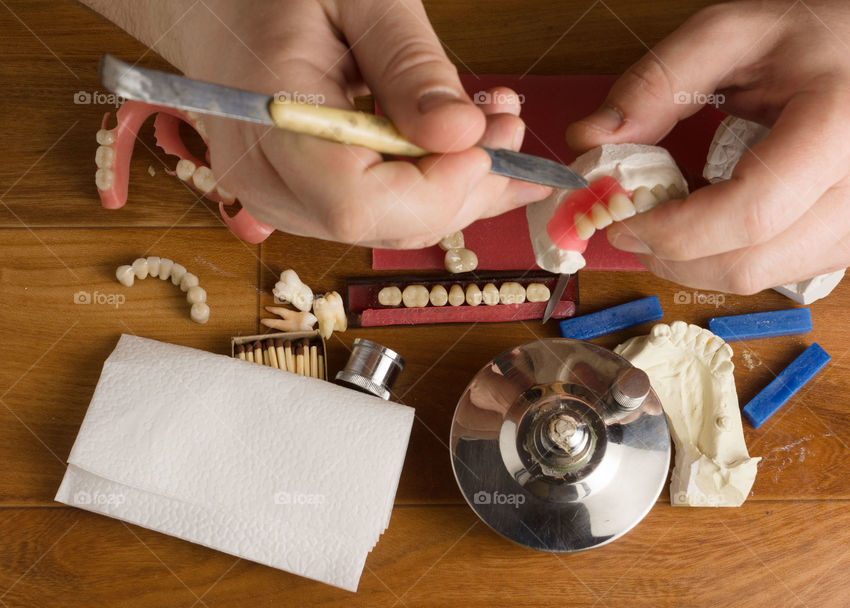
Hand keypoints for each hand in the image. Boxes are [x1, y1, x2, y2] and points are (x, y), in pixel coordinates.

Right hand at [84, 0, 549, 246]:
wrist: (223, 9)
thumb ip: (409, 67)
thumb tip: (461, 136)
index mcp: (268, 124)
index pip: (356, 203)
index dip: (432, 190)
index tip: (483, 142)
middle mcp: (269, 183)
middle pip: (384, 223)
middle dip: (463, 184)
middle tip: (508, 121)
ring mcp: (287, 202)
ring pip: (395, 226)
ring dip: (460, 185)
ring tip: (495, 121)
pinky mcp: (311, 204)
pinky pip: (387, 215)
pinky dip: (441, 188)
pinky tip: (481, 153)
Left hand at [568, 0, 849, 292]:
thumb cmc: (811, 40)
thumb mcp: (727, 36)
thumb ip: (655, 84)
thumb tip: (588, 141)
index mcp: (837, 131)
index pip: (747, 215)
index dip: (674, 232)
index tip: (621, 219)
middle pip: (745, 264)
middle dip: (669, 256)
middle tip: (627, 224)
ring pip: (753, 282)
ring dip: (690, 264)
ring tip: (663, 222)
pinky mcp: (849, 248)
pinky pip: (767, 277)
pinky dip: (719, 261)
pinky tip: (704, 226)